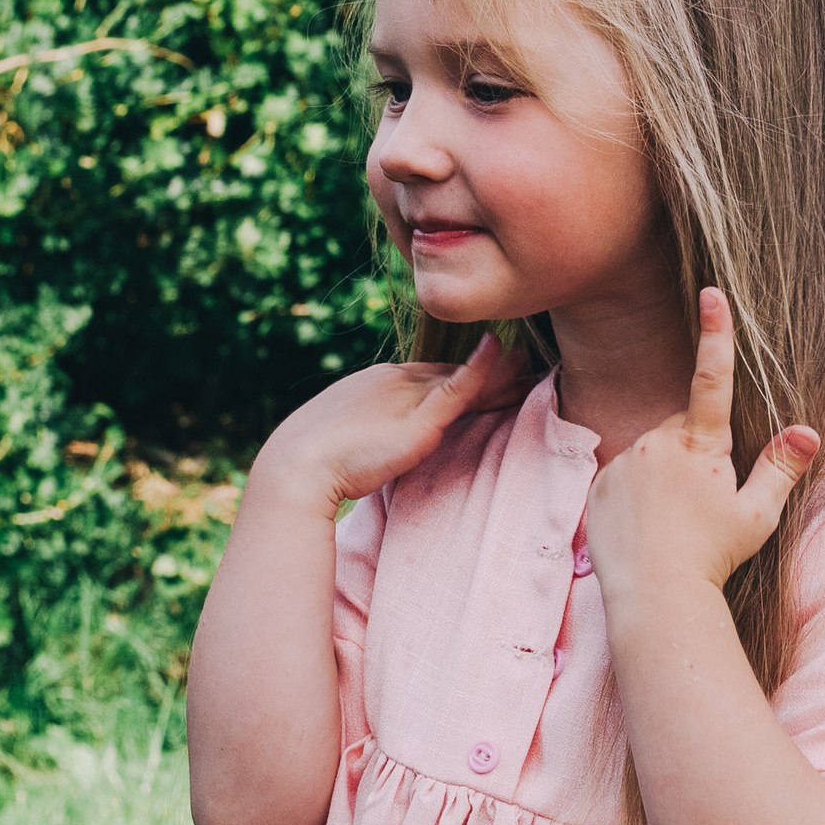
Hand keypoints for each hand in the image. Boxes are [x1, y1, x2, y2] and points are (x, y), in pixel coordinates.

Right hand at [250, 337, 532, 514]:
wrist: (296, 468)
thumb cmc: (314, 465)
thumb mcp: (350, 445)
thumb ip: (375, 438)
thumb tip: (387, 449)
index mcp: (376, 385)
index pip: (429, 377)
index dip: (461, 375)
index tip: (490, 376)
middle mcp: (392, 381)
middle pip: (449, 372)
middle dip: (486, 370)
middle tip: (523, 365)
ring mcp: (405, 396)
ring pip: (461, 378)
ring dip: (497, 371)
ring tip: (528, 365)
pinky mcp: (418, 419)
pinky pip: (458, 387)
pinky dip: (480, 370)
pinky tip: (498, 356)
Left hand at [584, 287, 818, 597]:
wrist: (655, 595)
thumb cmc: (712, 557)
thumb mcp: (757, 515)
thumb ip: (780, 468)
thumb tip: (808, 430)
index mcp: (700, 445)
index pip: (712, 377)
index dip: (716, 332)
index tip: (710, 291)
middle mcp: (657, 443)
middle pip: (683, 430)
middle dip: (696, 453)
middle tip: (703, 505)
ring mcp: (624, 461)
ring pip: (652, 453)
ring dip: (665, 475)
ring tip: (674, 522)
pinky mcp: (599, 484)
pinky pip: (624, 476)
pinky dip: (637, 494)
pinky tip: (647, 527)